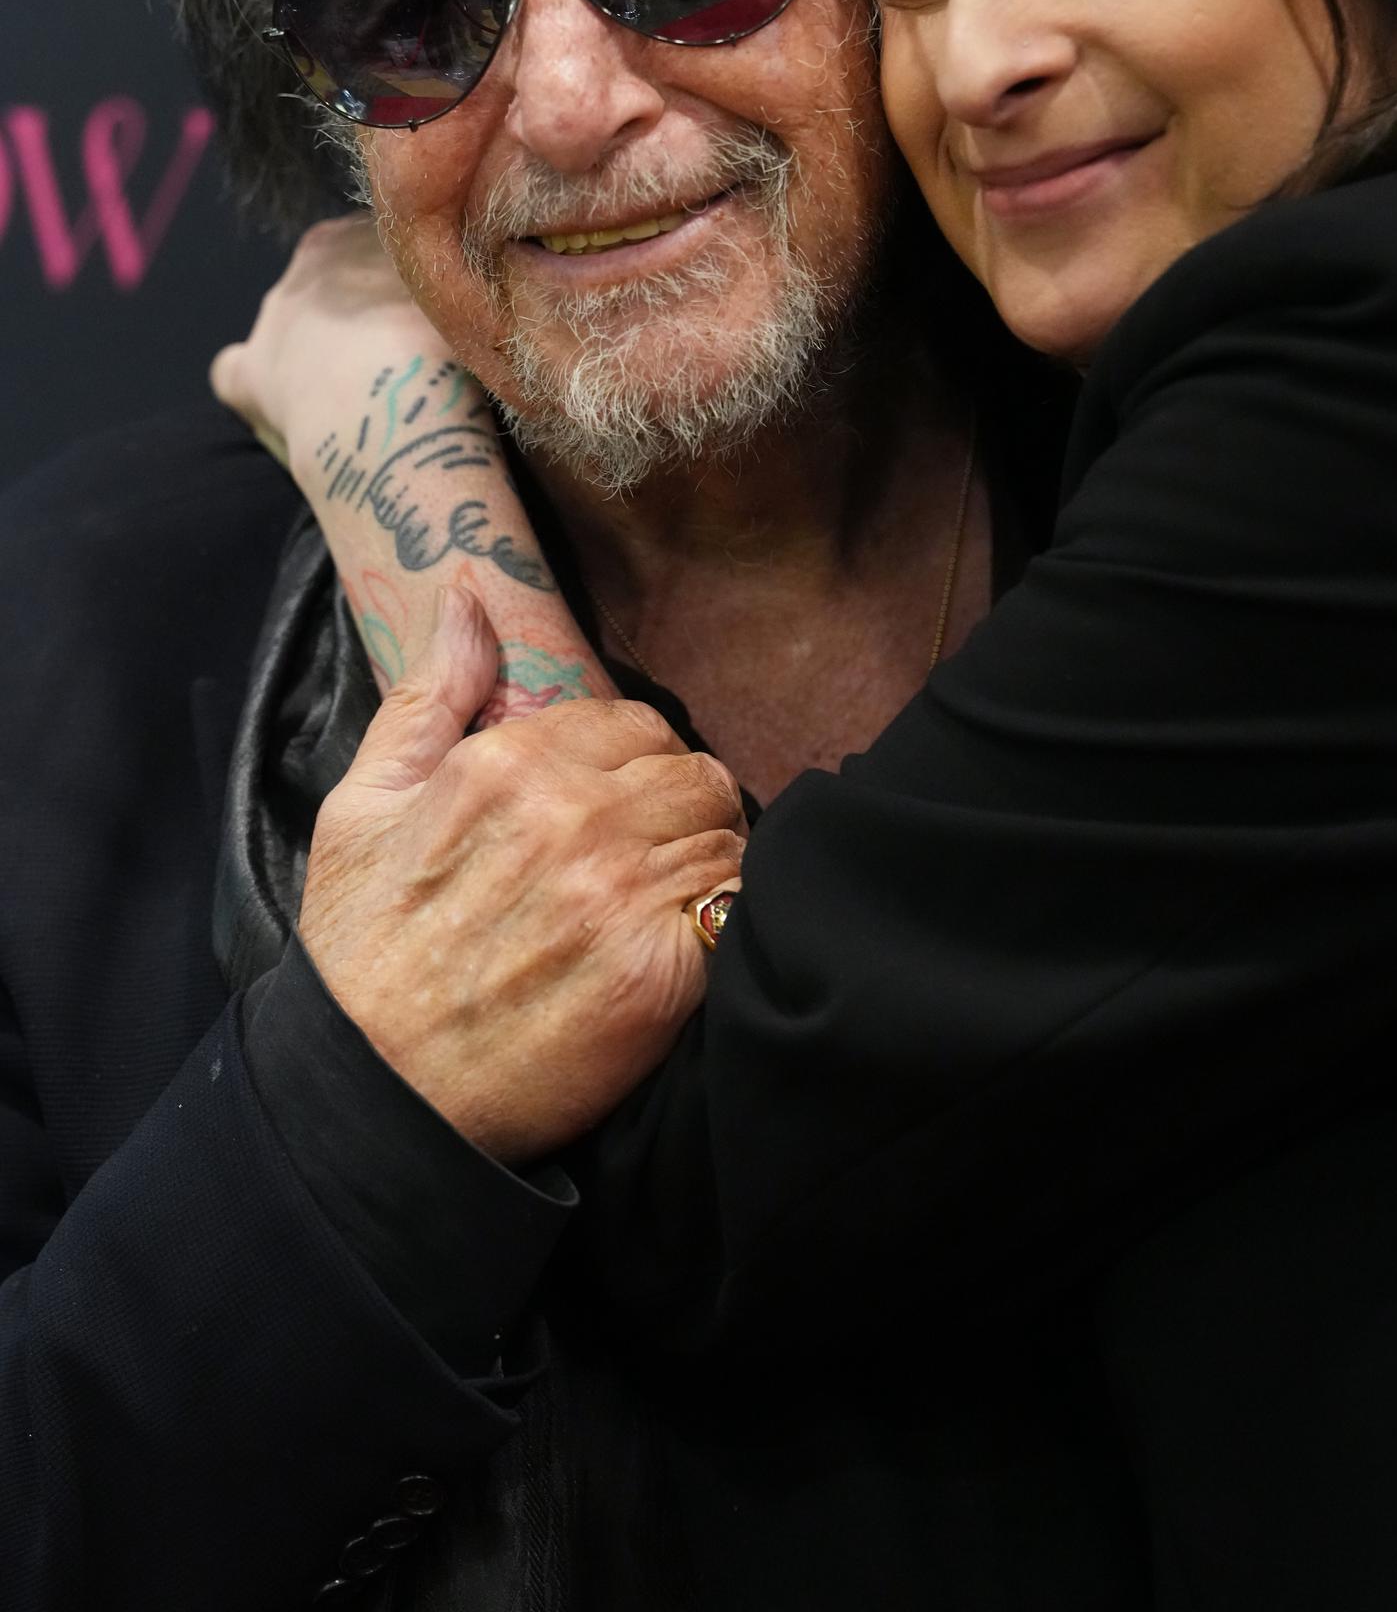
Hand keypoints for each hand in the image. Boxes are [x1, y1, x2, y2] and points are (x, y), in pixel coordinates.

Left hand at [211, 217, 452, 477]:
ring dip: (319, 350)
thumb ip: (451, 276)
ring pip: (290, 324)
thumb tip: (466, 281)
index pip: (380, 244)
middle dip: (359, 311)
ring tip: (363, 392)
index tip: (429, 311)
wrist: (403, 407)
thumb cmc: (449, 345)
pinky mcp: (249, 375)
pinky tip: (285, 409)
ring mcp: (273, 320)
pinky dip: (255, 386)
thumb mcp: (464, 290)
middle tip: (402, 352)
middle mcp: (308, 264)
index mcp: (359, 234)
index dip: (405, 281)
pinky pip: (235, 372)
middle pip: (332, 282)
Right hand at [299, 587, 744, 1161]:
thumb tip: (465, 592)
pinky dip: (721, 927)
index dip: (631, 764)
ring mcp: (621, 896)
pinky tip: (678, 952)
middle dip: (678, 809)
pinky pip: (734, 914)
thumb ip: (431, 694)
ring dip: (705, 868)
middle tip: (643, 862)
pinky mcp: (659, 975)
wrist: (375, 1103)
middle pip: (694, 774)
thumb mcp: (364, 806)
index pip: (635, 723)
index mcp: (508, 764)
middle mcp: (574, 817)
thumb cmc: (362, 953)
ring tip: (658, 911)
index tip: (611, 808)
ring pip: (726, 839)